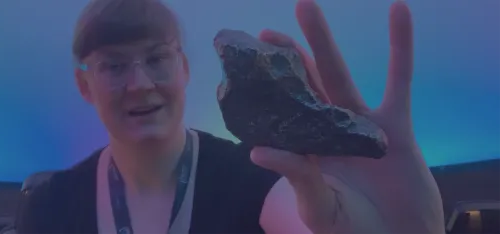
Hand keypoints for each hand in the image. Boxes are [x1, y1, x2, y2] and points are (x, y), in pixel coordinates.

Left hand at [251, 0, 444, 232]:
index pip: (278, 116)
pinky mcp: (395, 125)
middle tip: (266, 32)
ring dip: (324, 41)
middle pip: (302, 87)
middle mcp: (327, 133)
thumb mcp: (320, 207)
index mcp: (305, 151)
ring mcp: (360, 125)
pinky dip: (401, 46)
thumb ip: (297, 176)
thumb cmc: (355, 232)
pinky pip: (399, 79)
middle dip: (285, 59)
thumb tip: (257, 150)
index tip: (242, 69)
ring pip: (339, 75)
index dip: (262, 93)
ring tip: (306, 7)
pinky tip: (398, 12)